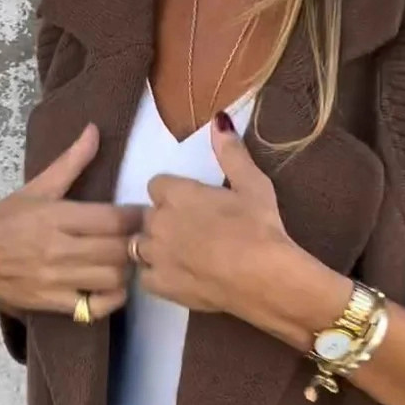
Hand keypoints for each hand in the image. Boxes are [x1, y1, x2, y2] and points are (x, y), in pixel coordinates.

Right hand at [0, 123, 141, 319]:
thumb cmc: (3, 221)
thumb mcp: (35, 189)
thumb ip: (71, 162)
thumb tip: (95, 129)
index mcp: (56, 216)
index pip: (115, 218)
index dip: (138, 217)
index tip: (145, 214)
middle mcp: (58, 248)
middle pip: (119, 249)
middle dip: (135, 243)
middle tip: (140, 239)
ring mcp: (56, 279)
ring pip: (113, 277)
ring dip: (126, 269)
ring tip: (125, 260)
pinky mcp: (53, 303)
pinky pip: (95, 308)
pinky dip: (112, 299)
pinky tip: (112, 286)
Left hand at [134, 112, 292, 315]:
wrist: (264, 278)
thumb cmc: (260, 228)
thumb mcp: (253, 184)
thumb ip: (231, 153)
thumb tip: (219, 119)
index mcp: (177, 193)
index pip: (157, 185)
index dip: (173, 194)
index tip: (191, 204)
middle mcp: (158, 222)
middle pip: (148, 215)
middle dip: (164, 221)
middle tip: (193, 231)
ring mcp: (155, 256)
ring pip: (140, 246)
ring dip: (156, 247)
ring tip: (183, 255)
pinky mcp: (160, 285)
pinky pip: (145, 277)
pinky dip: (157, 276)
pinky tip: (177, 277)